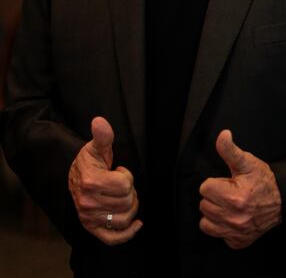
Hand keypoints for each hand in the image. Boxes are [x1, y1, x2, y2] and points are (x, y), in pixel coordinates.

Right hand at [68, 116, 142, 244]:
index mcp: (90, 181)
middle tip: (121, 184)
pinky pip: (113, 238)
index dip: (127, 176)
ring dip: (130, 208)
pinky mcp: (92, 228)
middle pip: (126, 202)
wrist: (74, 176)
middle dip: (130, 192)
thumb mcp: (96, 146)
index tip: (118, 170)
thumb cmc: (89, 161)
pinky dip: (128, 233)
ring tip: (124, 196)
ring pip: (124, 219)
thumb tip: (99, 121)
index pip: (125, 184)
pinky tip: (137, 224)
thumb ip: (103, 135)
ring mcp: (89, 217)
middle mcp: (87, 202)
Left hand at [199, 129, 281, 248]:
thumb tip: (223, 135)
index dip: (215, 182)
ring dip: (214, 213)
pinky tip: (232, 217)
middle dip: (214, 197)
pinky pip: (218, 235)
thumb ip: (230, 150)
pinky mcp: (238, 241)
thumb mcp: (247, 162)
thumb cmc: (264, 181)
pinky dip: (222, 228)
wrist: (283, 201)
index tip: (227, 183)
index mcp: (234, 197)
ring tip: (227, 205)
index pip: (205, 188)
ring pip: (206, 223)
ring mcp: (236, 232)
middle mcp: (234, 218)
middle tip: (229, 192)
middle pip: (204, 205)